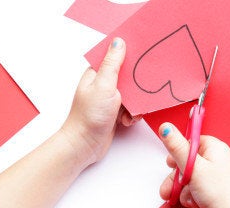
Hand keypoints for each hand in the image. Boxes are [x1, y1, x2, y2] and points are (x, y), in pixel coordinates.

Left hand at [61, 37, 139, 165]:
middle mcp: (103, 84)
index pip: (116, 56)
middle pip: (128, 76)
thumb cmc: (90, 116)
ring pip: (132, 93)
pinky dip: (132, 115)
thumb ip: (112, 63)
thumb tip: (118, 41)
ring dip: (135, 104)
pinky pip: (131, 108)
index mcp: (97, 73)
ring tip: (130, 113)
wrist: (85, 145)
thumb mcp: (104, 85)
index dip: (130, 56)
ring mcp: (109, 99)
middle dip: (137, 86)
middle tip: (140, 92)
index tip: (144, 57)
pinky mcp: (114, 112)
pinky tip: (127, 121)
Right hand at [158, 122, 229, 207]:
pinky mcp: (223, 192)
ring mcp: (223, 178)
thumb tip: (165, 127)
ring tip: (190, 202)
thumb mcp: (192, 167)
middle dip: (178, 180)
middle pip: (192, 164)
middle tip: (167, 190)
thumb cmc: (218, 193)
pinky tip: (200, 207)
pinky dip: (198, 199)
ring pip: (195, 181)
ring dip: (187, 192)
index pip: (194, 142)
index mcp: (217, 149)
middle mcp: (222, 161)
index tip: (169, 163)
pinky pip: (203, 192)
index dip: (179, 152)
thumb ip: (176, 147)